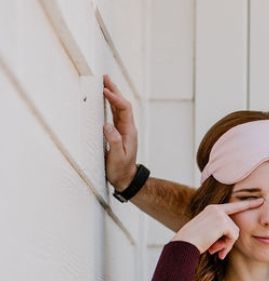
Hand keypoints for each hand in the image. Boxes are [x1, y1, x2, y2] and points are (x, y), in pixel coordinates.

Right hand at [103, 75, 138, 190]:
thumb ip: (114, 141)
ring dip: (112, 95)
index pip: (124, 109)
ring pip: (118, 108)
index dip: (115, 98)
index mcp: (129, 131)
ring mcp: (123, 130)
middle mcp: (127, 128)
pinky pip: (114, 114)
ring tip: (104, 83)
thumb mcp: (117, 157)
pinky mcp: (117, 133)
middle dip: (114, 90)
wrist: (125, 179)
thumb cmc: (121, 170)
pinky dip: (109, 104)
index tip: (105, 90)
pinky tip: (104, 99)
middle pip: (122, 104)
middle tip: (105, 78)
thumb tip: (107, 125)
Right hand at [173, 200, 262, 258]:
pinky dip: (226, 245)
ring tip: (213, 248)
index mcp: (212, 210)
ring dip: (226, 245)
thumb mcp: (208, 235)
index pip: (234, 207)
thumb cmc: (194, 242)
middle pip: (235, 227)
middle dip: (228, 242)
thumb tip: (234, 237)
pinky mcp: (222, 222)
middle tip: (215, 250)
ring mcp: (219, 214)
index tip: (260, 200)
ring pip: (235, 233)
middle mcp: (216, 209)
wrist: (184, 245)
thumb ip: (221, 232)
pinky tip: (214, 247)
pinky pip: (233, 236)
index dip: (248, 204)